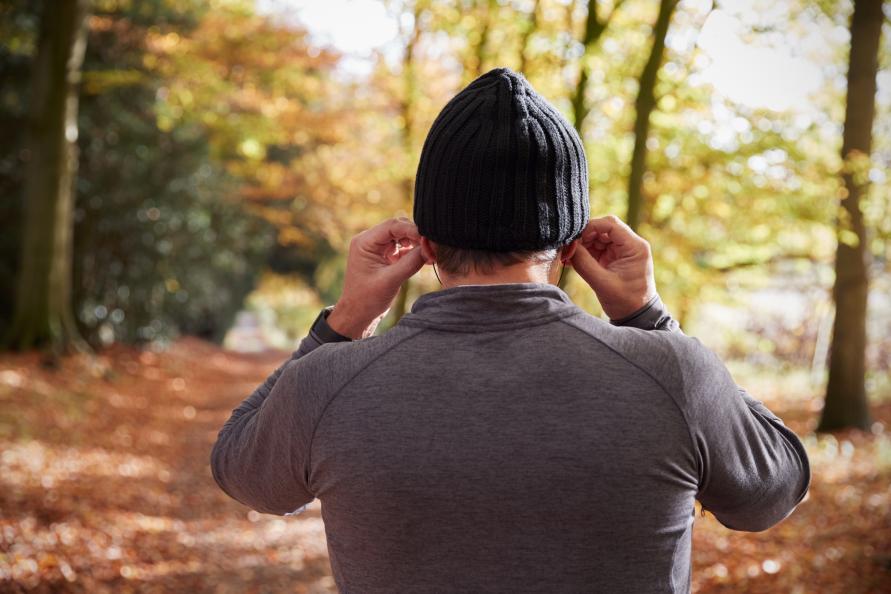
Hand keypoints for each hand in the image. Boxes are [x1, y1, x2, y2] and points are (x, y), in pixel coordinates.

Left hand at [327, 217, 424, 338]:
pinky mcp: (384, 256)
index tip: (429, 240)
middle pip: (398, 228)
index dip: (413, 230)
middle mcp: (369, 241)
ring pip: (402, 236)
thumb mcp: (391, 280)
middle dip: (416, 236)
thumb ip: (411, 262)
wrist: (357, 314)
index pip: (393, 226)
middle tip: (432, 249)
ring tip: (429, 255)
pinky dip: (413, 252)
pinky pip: (402, 247)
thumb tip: (430, 247)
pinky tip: (424, 259)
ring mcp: (377, 248)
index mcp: (364, 242)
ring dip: (416, 244)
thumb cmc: (367, 300)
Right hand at [569, 215, 656, 319]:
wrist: (635, 316)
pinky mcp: (614, 258)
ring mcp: (622, 251)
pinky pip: (597, 248)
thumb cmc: (625, 302)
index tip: (575, 238)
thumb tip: (568, 247)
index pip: (611, 224)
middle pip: (603, 229)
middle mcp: (630, 245)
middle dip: (585, 237)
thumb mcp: (602, 283)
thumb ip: (584, 263)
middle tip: (570, 249)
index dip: (591, 227)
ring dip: (583, 245)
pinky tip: (573, 261)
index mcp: (635, 247)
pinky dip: (585, 252)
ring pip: (598, 237)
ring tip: (569, 257)